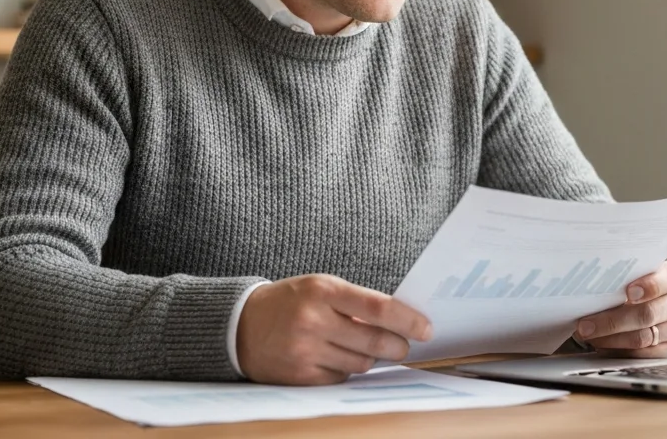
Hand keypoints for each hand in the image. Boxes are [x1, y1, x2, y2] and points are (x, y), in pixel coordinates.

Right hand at [235, 274, 432, 384]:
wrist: (240, 325)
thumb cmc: (291, 302)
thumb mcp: (320, 288)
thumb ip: (357, 303)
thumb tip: (401, 323)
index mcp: (323, 291)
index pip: (378, 307)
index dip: (408, 320)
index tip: (426, 329)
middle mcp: (313, 320)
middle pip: (374, 342)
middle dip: (398, 346)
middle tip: (404, 346)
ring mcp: (305, 351)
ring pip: (361, 363)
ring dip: (369, 358)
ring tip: (359, 346)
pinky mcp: (300, 376)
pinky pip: (341, 378)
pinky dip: (345, 370)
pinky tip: (334, 357)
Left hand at [574, 260, 666, 356]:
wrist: (666, 298)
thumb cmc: (646, 281)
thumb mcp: (642, 271)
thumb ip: (626, 276)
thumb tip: (592, 285)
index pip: (664, 281)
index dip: (648, 286)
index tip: (628, 292)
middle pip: (647, 314)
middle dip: (612, 321)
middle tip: (586, 324)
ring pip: (642, 337)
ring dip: (611, 338)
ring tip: (589, 335)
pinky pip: (642, 353)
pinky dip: (618, 349)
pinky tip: (601, 343)